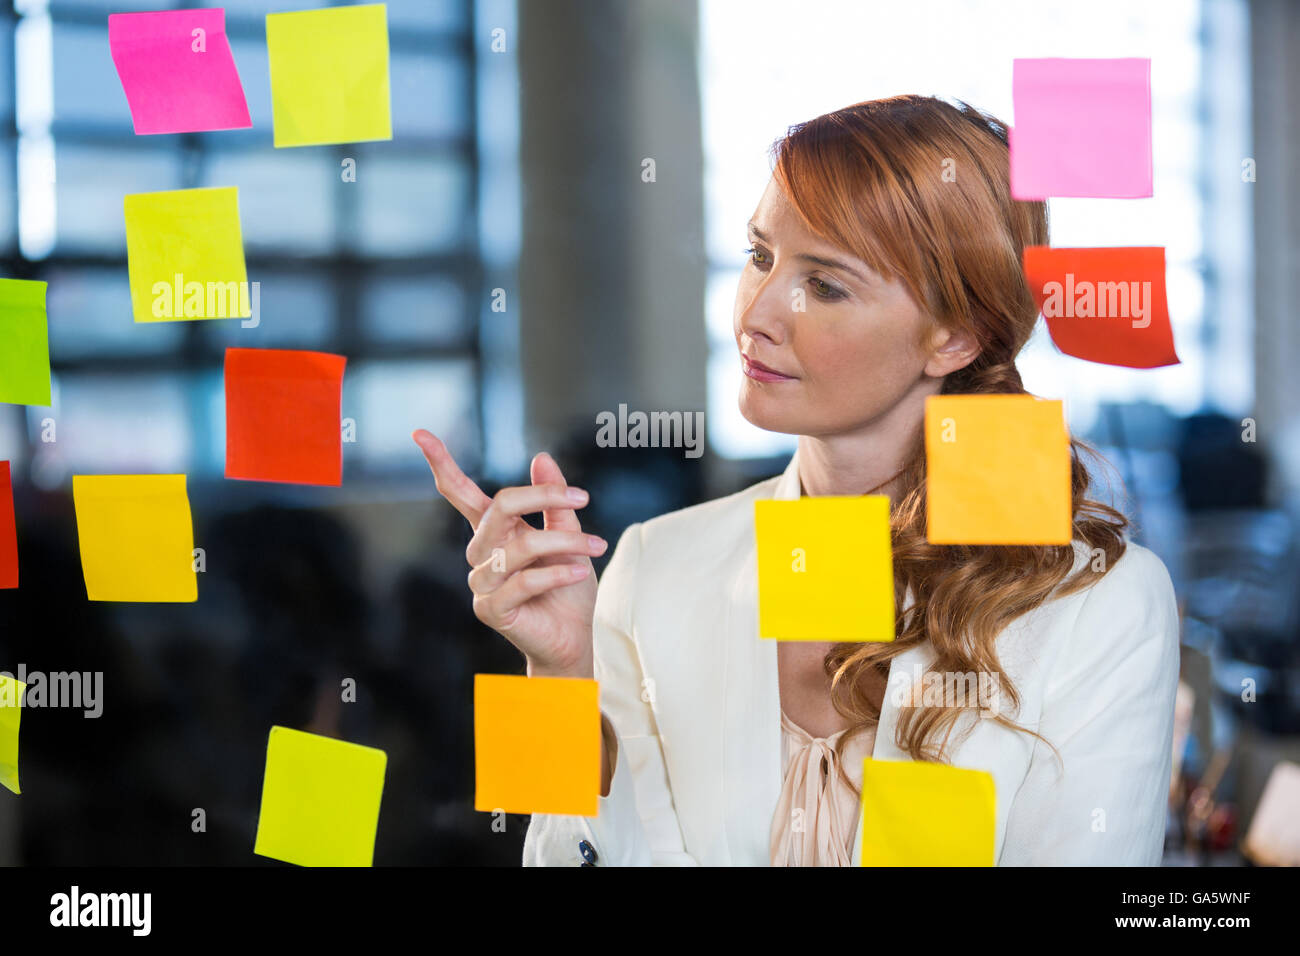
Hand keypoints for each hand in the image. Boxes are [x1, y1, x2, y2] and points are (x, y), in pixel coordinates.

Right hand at [412, 430, 606, 678]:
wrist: (573, 638)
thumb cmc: (567, 588)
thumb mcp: (568, 536)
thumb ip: (554, 502)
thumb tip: (540, 457)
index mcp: (494, 531)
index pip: (460, 494)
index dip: (441, 463)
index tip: (420, 433)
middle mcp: (481, 553)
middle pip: (498, 508)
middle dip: (542, 497)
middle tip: (582, 498)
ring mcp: (482, 582)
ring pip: (520, 546)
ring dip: (565, 543)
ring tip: (597, 545)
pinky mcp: (491, 609)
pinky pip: (524, 581)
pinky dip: (557, 573)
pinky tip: (579, 572)